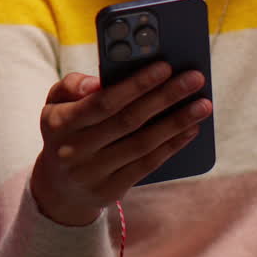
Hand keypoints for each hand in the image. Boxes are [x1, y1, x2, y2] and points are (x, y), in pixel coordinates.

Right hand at [29, 64, 211, 225]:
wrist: (58, 186)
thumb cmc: (64, 131)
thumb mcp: (54, 104)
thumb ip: (72, 86)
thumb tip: (97, 82)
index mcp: (59, 123)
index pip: (103, 101)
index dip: (136, 84)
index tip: (165, 67)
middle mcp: (74, 149)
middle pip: (128, 120)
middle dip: (165, 97)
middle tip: (194, 79)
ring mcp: (93, 173)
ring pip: (143, 144)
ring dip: (177, 122)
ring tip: (202, 104)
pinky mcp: (111, 190)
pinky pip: (147, 165)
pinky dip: (172, 145)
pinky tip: (191, 129)